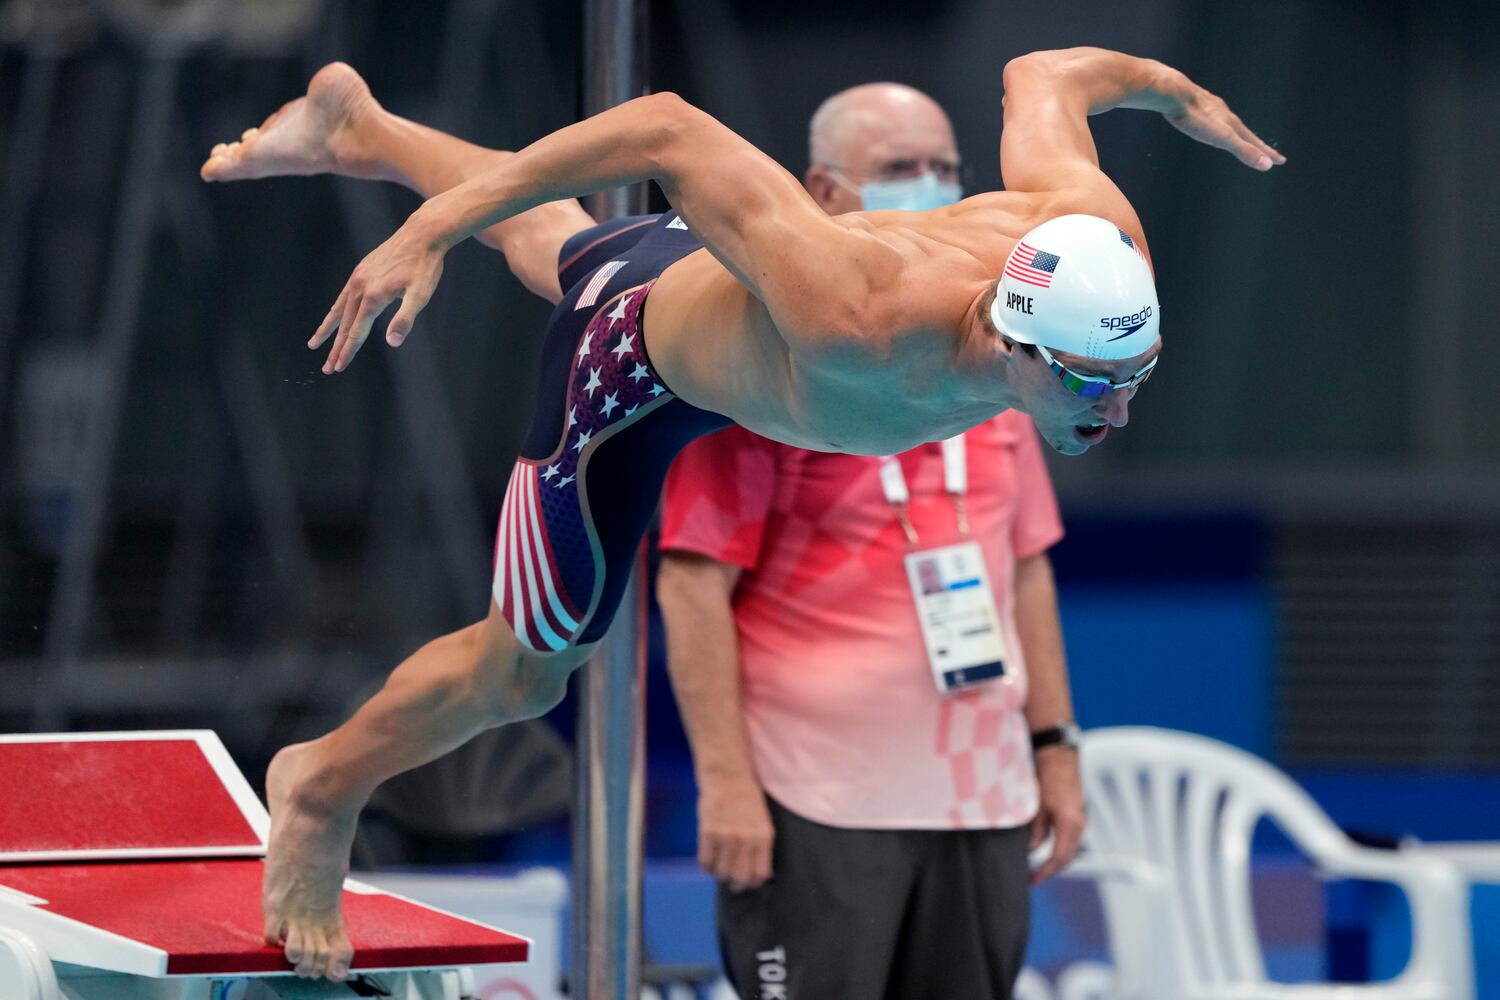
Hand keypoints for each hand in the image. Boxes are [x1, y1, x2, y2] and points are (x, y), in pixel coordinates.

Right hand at [310, 215, 445, 373]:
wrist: (421, 234)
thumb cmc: (425, 266)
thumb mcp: (420, 295)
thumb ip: (404, 319)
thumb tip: (392, 342)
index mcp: (374, 298)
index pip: (357, 332)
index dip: (347, 352)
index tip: (338, 368)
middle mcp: (360, 288)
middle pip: (345, 325)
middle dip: (336, 348)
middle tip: (328, 369)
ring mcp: (358, 278)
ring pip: (339, 310)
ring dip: (328, 330)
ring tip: (314, 344)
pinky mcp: (360, 270)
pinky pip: (343, 295)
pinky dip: (336, 310)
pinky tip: (334, 316)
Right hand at [698, 774, 774, 891]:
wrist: (727, 775)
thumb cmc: (746, 797)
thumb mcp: (762, 821)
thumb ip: (760, 845)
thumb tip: (756, 873)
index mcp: (763, 836)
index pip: (760, 874)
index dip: (753, 883)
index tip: (748, 882)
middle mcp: (746, 839)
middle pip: (741, 877)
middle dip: (737, 885)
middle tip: (733, 883)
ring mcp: (726, 837)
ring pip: (722, 872)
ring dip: (721, 874)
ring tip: (721, 868)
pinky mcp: (708, 833)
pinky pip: (705, 862)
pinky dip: (707, 867)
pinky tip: (710, 860)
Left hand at [1029, 746, 1084, 884]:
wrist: (1059, 756)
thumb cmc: (1046, 778)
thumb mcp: (1036, 806)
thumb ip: (1035, 830)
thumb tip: (1031, 850)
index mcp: (1069, 824)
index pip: (1059, 858)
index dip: (1046, 872)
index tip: (1033, 880)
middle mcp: (1078, 825)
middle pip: (1067, 857)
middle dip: (1051, 869)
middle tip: (1034, 878)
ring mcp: (1079, 820)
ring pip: (1069, 848)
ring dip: (1055, 859)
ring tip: (1038, 868)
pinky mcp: (1076, 814)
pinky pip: (1068, 838)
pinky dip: (1058, 847)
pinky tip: (1044, 848)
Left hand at [1165, 83, 1286, 171]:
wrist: (1172, 92)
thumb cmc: (1195, 117)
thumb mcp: (1221, 138)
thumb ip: (1243, 150)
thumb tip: (1268, 166)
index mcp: (1231, 124)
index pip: (1254, 142)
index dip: (1267, 153)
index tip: (1281, 161)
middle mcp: (1223, 113)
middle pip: (1243, 131)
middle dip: (1254, 143)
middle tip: (1264, 151)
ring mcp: (1208, 107)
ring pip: (1225, 120)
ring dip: (1234, 130)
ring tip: (1237, 134)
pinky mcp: (1192, 102)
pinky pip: (1206, 113)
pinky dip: (1213, 120)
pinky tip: (1206, 118)